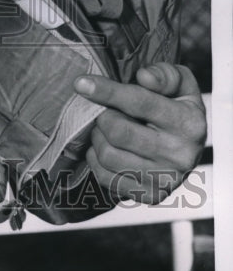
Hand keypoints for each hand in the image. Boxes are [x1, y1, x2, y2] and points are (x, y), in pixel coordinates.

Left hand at [73, 63, 206, 203]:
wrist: (188, 147)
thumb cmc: (176, 106)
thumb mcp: (180, 83)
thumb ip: (165, 74)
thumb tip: (143, 76)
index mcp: (188, 123)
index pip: (141, 103)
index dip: (107, 91)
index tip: (81, 83)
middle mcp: (180, 155)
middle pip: (118, 131)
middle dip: (102, 116)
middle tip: (103, 111)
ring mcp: (166, 179)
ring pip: (109, 156)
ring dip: (98, 137)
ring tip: (105, 128)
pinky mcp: (150, 196)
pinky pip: (107, 178)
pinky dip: (96, 160)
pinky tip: (105, 147)